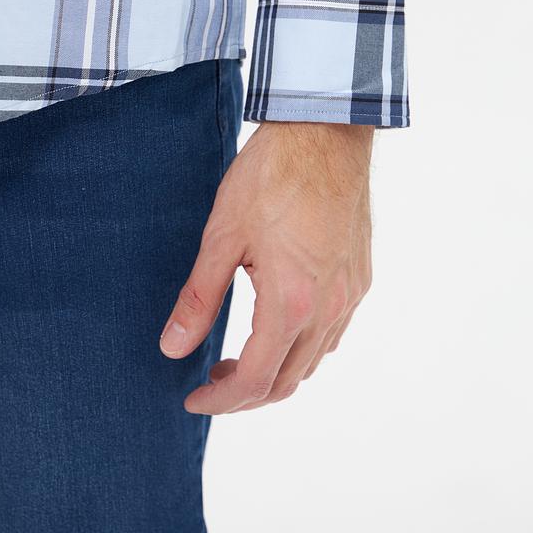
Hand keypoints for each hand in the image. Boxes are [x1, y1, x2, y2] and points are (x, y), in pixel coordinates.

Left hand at [159, 121, 373, 413]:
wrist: (325, 132)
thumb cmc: (272, 175)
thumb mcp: (223, 235)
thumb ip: (199, 299)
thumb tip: (172, 348)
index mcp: (291, 302)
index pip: (254, 380)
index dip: (220, 400)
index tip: (192, 398)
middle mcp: (329, 307)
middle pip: (287, 381)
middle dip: (245, 395)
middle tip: (211, 382)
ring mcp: (350, 293)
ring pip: (314, 361)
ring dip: (276, 373)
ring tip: (239, 358)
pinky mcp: (361, 275)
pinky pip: (333, 333)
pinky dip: (303, 348)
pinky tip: (279, 327)